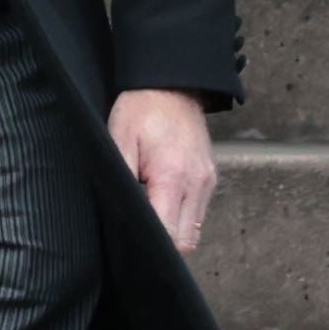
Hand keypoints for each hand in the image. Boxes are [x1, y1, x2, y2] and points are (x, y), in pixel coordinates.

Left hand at [109, 88, 218, 251]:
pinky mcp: (210, 177)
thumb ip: (120, 181)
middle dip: (163, 244)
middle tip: (138, 232)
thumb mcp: (118, 141)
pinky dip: (182, 217)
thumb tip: (120, 214)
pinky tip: (162, 202)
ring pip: (195, 231)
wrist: (171, 84)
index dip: (151, 246)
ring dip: (174, 231)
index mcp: (172, 177)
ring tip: (150, 215)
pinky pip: (198, 213)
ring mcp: (207, 181)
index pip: (169, 235)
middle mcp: (197, 184)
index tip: (132, 243)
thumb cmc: (141, 109)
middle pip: (186, 241)